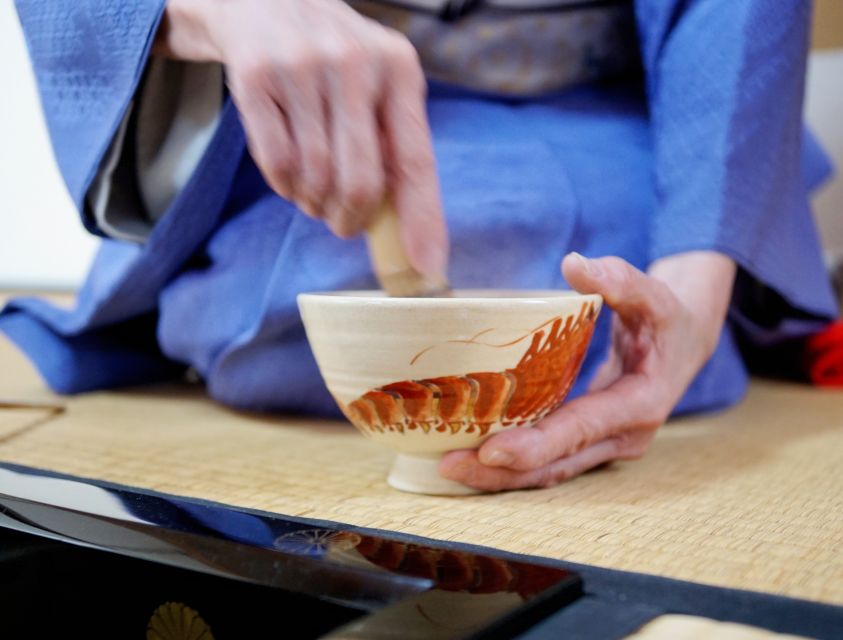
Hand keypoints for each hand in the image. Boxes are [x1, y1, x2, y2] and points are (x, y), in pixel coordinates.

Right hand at [154, 0, 447, 277]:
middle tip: (345, 226)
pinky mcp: (255, 76)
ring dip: (316, 204)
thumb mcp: (378, 84)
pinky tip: (291, 179)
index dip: (423, 221)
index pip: (416, 161)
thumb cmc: (335, 61)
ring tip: (316, 195)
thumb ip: (395, 145)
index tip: (426, 267)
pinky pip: (277, 164)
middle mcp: (355, 63)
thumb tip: (411, 234)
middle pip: (361, 182)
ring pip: (315, 177)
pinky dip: (285, 187)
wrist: (265, 0)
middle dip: (352, 220)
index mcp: (399, 68)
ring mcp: (302, 67)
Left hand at [439, 251, 736, 490]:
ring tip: (450, 468)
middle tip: (449, 466)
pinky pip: (549, 462)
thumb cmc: (666, 319)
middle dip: (503, 472)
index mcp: (639, 404)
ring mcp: (606, 446)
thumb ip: (618, 279)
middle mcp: (623, 437)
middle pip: (557, 464)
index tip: (489, 452)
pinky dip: (513, 466)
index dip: (535, 444)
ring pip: (550, 472)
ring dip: (501, 477)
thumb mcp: (652, 295)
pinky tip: (473, 458)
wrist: (685, 345)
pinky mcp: (589, 445)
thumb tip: (575, 264)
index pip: (579, 430)